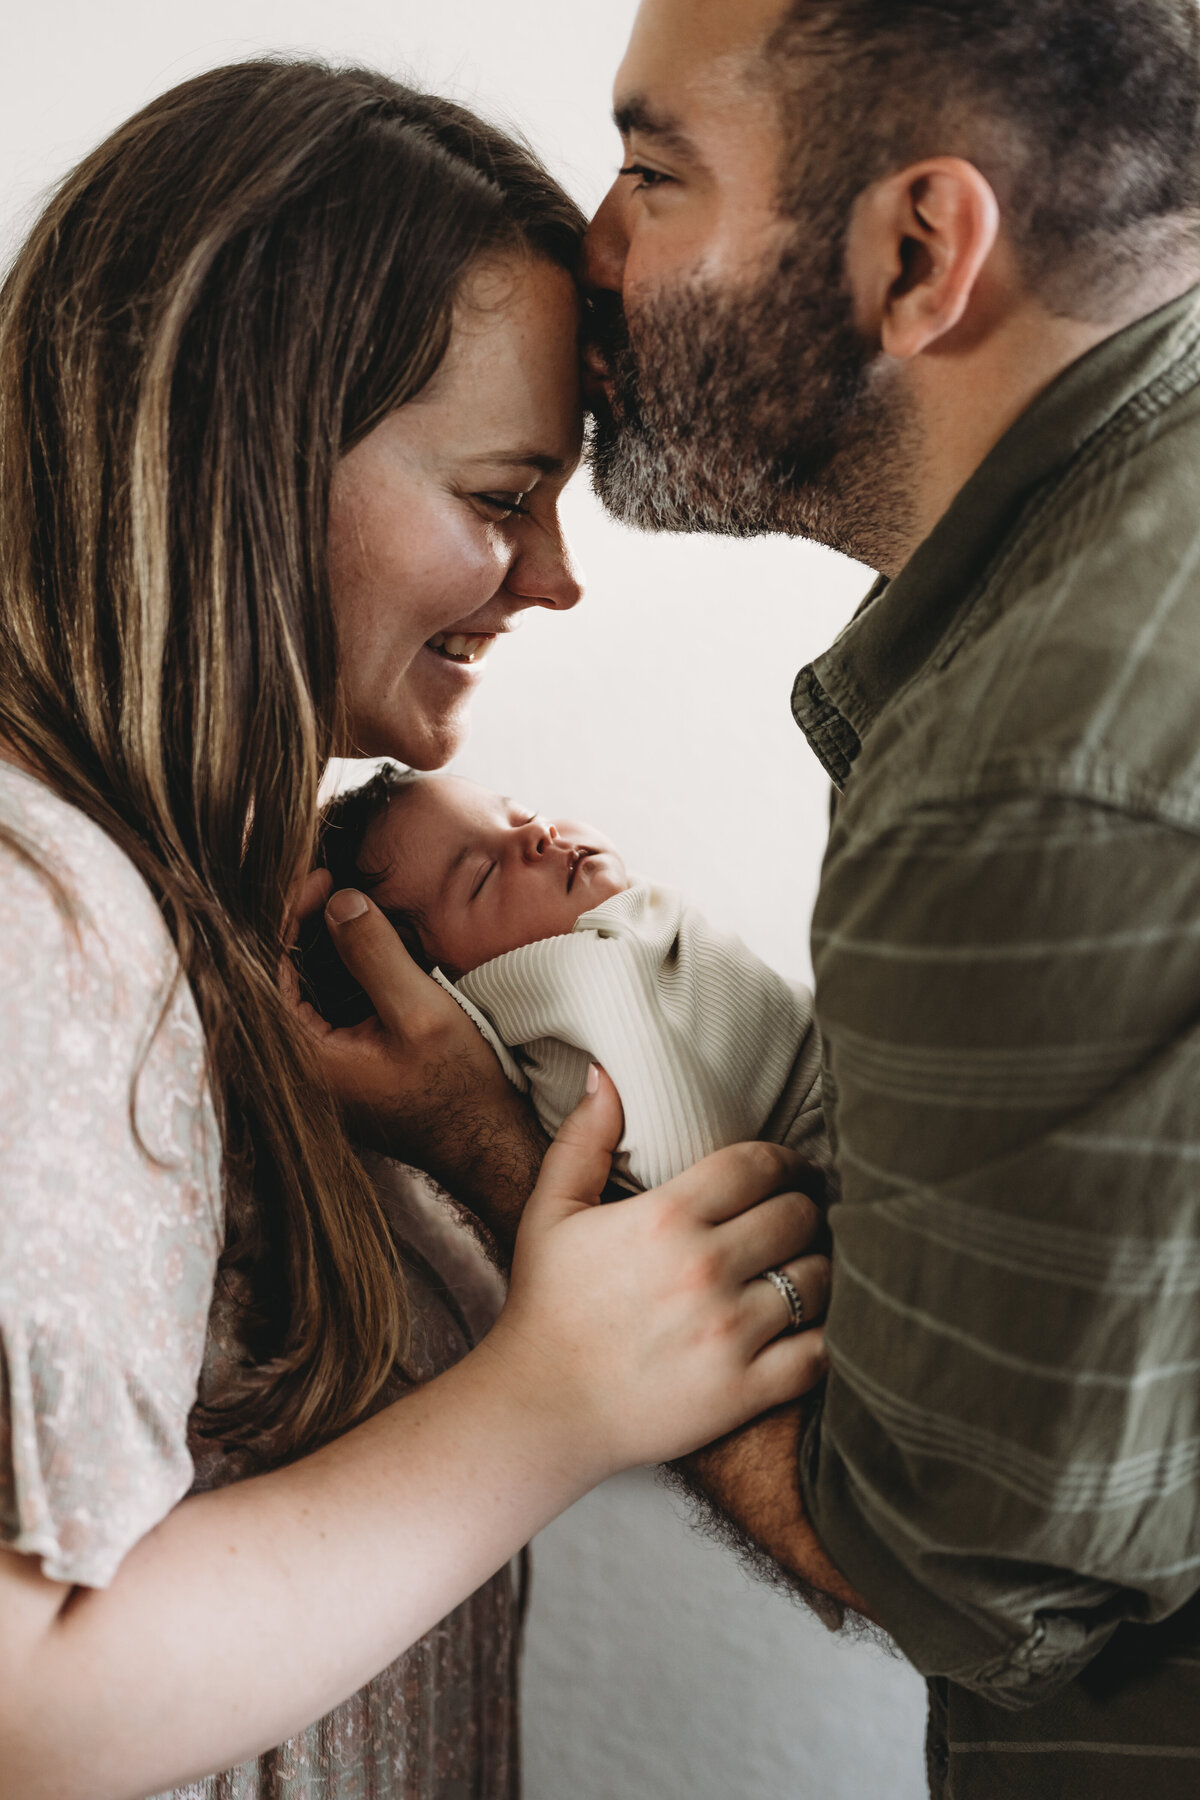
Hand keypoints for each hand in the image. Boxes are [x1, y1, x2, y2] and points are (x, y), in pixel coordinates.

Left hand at [282, 879, 545, 1239]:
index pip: (265, 969)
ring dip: (313, 942)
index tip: (321, 877)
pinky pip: (314, 1007)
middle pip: (272, 976)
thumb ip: (374, 955)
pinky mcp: (335, 1068)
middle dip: (297, 922)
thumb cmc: (459, 1091)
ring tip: (338, 900)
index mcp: (301, 1059)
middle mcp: (295, 1069)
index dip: (287, 913)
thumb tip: (340, 900)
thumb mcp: (421, 1013)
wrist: (485, 1145)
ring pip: (293, 989)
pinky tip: (352, 943)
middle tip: (329, 882)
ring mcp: (314, 1071)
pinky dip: (328, 970)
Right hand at [483, 1068, 831, 1478]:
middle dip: (805, 1210)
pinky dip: (828, 1336)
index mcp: (664, 1219)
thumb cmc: (546, 1305)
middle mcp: (704, 1270)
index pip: (758, 1166)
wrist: (538, 1408)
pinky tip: (811, 1324)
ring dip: (820, 1269)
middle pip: (799, 1215)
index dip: (785, 1162)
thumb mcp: (551, 1211)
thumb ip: (584, 1137)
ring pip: (820, 1279)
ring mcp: (729, 1333)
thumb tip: (605, 1074)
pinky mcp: (744, 1392)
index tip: (791, 1170)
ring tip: (807, 1268)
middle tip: (802, 1217)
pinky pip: (821, 1352)